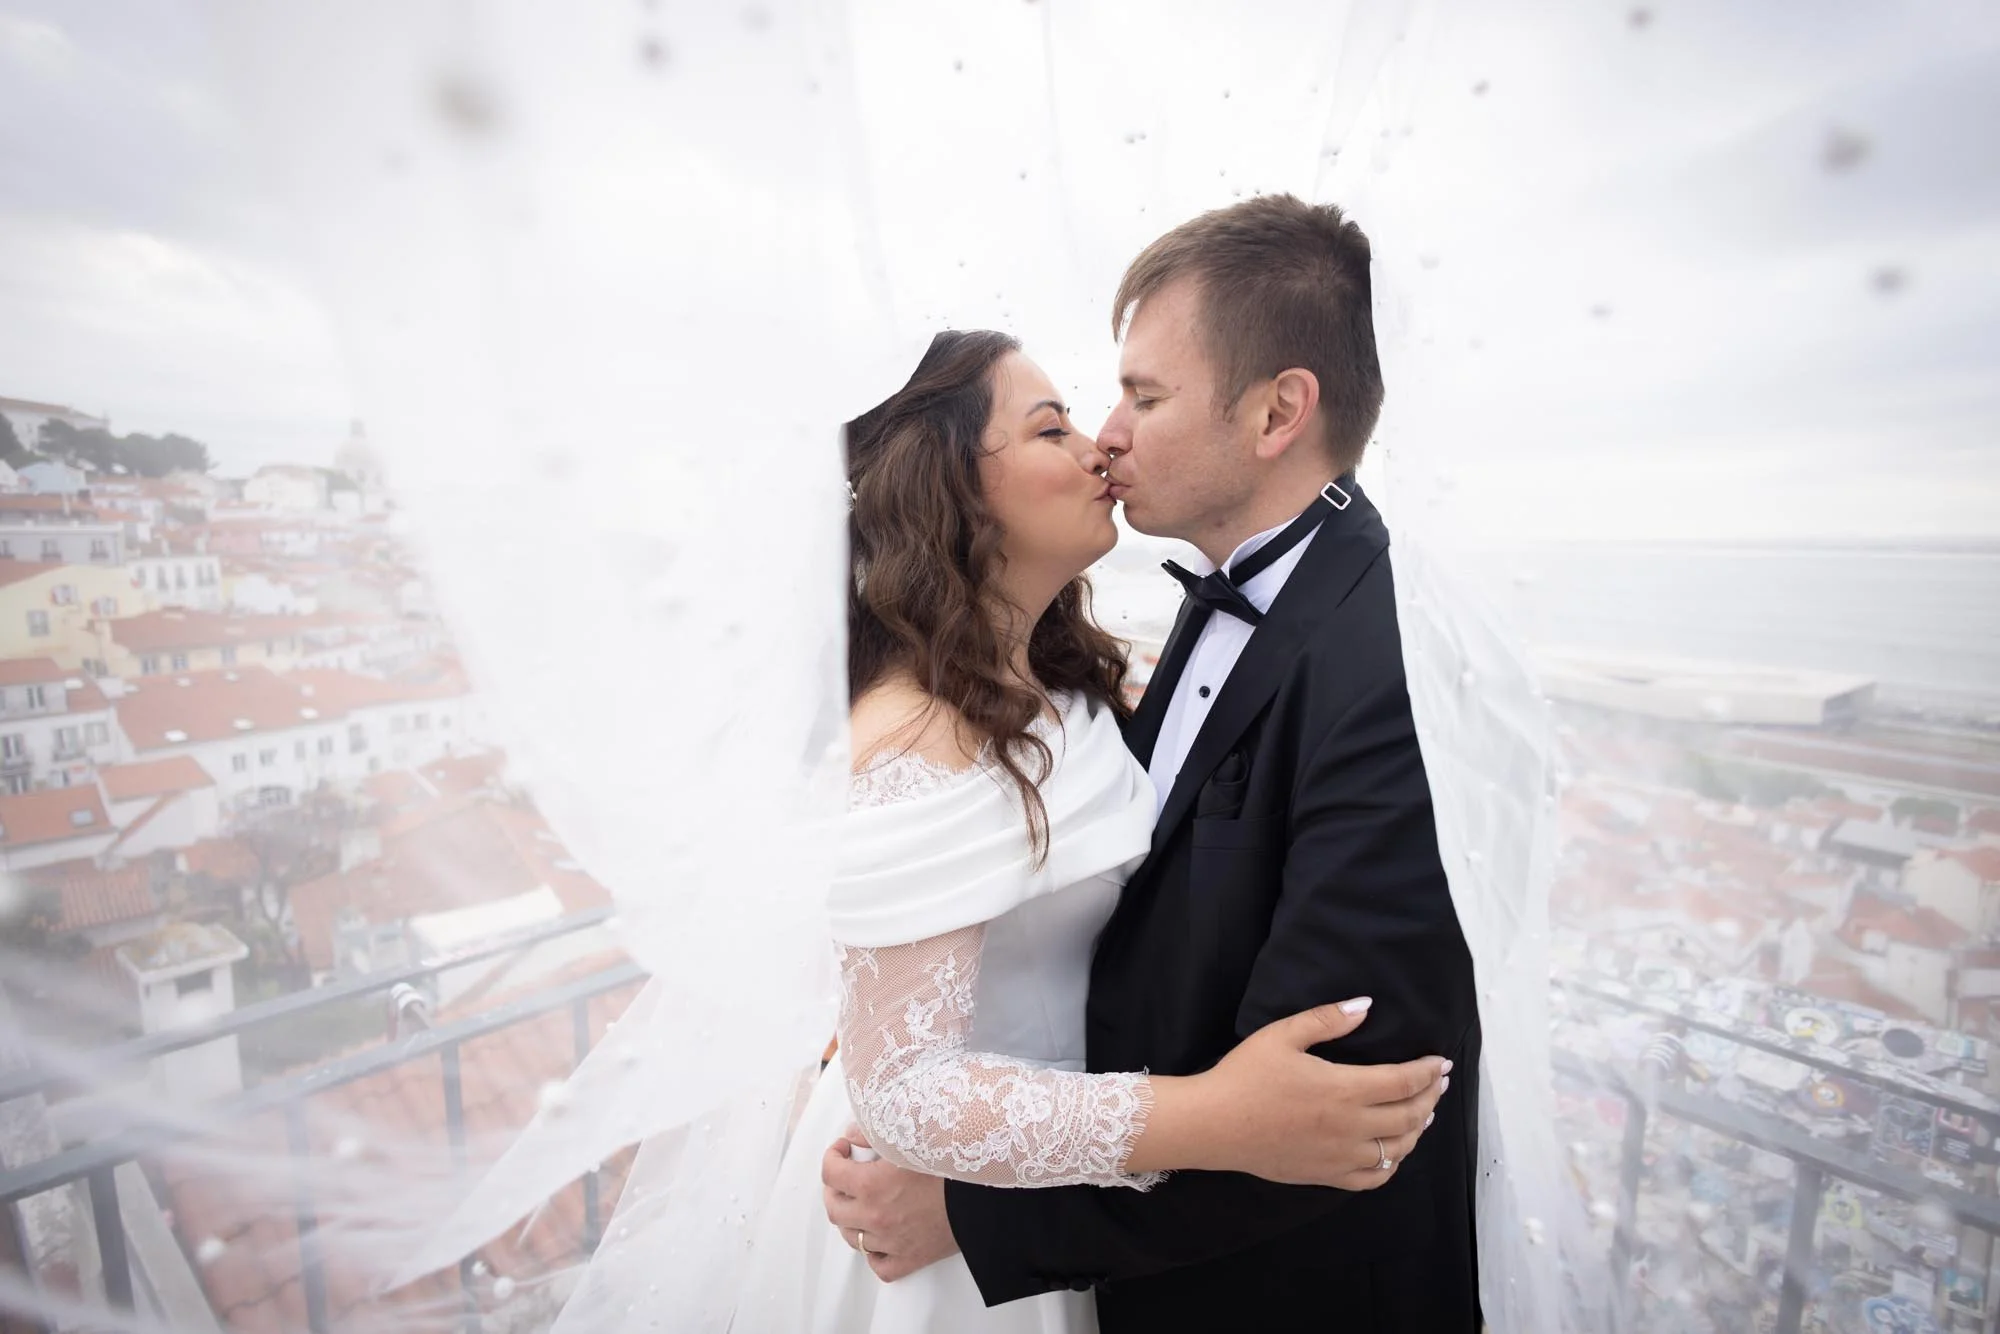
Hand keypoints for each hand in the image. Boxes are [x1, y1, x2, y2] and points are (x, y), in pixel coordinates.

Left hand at [821, 1127, 960, 1280]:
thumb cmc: (949, 1166)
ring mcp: (890, 1242)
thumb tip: (852, 1136)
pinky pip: (879, 1265)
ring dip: (851, 1219)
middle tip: (845, 1177)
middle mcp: (875, 1217)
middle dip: (834, 1189)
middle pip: (834, 1209)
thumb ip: (875, 1134)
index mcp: (872, 1185)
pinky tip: (880, 1237)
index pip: (830, 1174)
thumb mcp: (910, 1140)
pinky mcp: (909, 1259)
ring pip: (852, 1238)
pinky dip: (874, 1253)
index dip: (832, 1157)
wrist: (983, 1197)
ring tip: (861, 1205)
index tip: (842, 1150)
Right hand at [1196, 998, 1449, 1188]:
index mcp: (1343, 1090)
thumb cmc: (1245, 1076)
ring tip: (1423, 1113)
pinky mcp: (1327, 1176)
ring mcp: (1340, 1156)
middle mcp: (1350, 1127)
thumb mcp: (1282, 1035)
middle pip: (1409, 1115)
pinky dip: (1393, 1164)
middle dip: (1430, 1097)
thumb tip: (1365, 1005)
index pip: (1403, 1082)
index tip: (1441, 1062)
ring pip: (1398, 1149)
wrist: (1214, 1125)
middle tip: (1438, 1083)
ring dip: (1418, 1129)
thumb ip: (1327, 1019)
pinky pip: (1374, 1177)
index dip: (1427, 1072)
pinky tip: (1394, 1150)